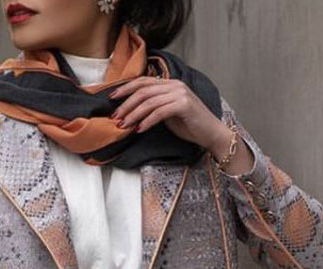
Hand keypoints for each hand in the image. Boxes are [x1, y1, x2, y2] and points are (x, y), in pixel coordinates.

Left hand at [109, 76, 229, 152]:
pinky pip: (159, 112)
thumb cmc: (189, 125)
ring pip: (149, 102)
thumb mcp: (167, 112)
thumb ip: (153, 106)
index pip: (143, 81)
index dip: (125, 88)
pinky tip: (139, 129)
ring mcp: (180, 93)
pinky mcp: (184, 105)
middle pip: (143, 91)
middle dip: (126, 104)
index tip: (111, 98)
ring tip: (124, 126)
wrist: (211, 134)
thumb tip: (131, 111)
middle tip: (115, 117)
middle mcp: (175, 85)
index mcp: (169, 84)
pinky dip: (147, 121)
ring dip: (133, 115)